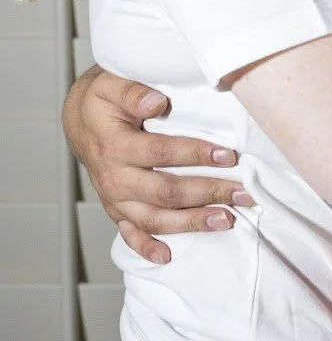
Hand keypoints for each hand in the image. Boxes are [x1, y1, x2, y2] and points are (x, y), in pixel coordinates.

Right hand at [63, 66, 252, 265]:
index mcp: (114, 147)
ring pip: (155, 218)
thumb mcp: (110, 83)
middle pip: (165, 192)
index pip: (161, 153)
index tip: (229, 155)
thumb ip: (132, 91)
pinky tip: (168, 257)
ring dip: (191, 222)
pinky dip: (147, 248)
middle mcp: (113, 178)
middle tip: (242, 193)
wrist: (80, 120)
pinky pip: (129, 234)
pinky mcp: (116, 210)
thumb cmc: (102, 100)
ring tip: (226, 220)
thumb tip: (156, 101)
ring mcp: (114, 199)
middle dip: (207, 193)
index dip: (196, 155)